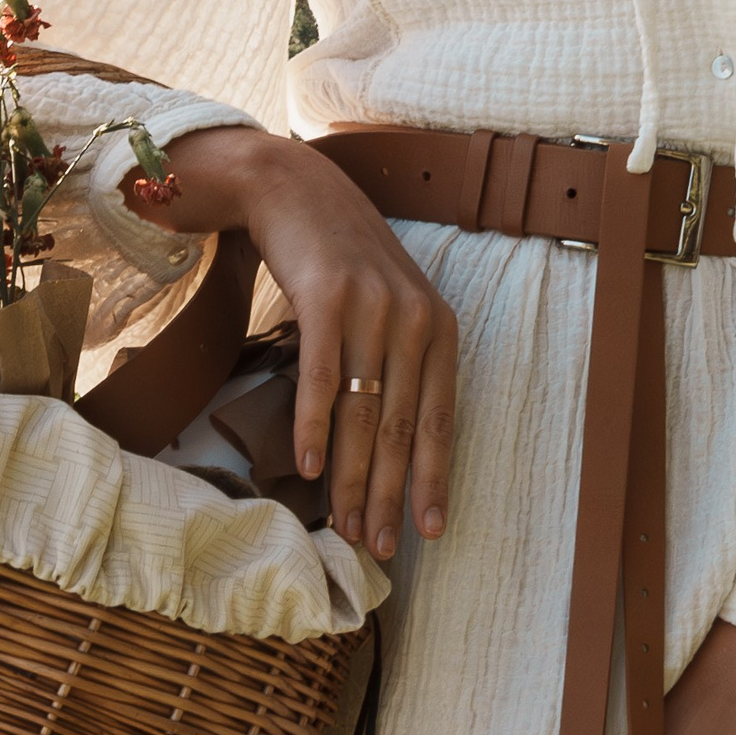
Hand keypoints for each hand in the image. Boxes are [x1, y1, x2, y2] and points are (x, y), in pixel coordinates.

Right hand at [132, 125, 458, 559]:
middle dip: (387, 494)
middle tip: (375, 546)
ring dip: (350, 477)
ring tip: (341, 525)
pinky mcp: (326, 297)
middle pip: (400, 427)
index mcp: (439, 328)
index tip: (428, 533)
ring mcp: (372, 306)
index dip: (432, 480)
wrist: (296, 188)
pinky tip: (309, 469)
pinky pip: (322, 377)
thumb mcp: (390, 308)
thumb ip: (401, 364)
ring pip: (363, 412)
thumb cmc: (341, 262)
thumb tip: (390, 447)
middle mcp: (414, 317)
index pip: (439, 420)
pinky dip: (316, 427)